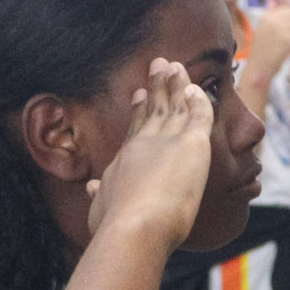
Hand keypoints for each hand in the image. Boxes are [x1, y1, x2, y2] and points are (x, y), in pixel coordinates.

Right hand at [84, 59, 215, 251]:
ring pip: (174, 106)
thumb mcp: (102, 206)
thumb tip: (90, 188)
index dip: (139, 111)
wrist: (132, 225)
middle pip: (153, 109)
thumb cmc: (117, 224)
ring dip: (176, 84)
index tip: (139, 94)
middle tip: (159, 64)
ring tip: (176, 65)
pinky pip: (199, 115)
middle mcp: (144, 145)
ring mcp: (166, 141)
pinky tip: (199, 88)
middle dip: (157, 87)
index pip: (136, 131)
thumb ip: (99, 195)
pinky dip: (200, 100)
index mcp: (126, 160)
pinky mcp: (191, 143)